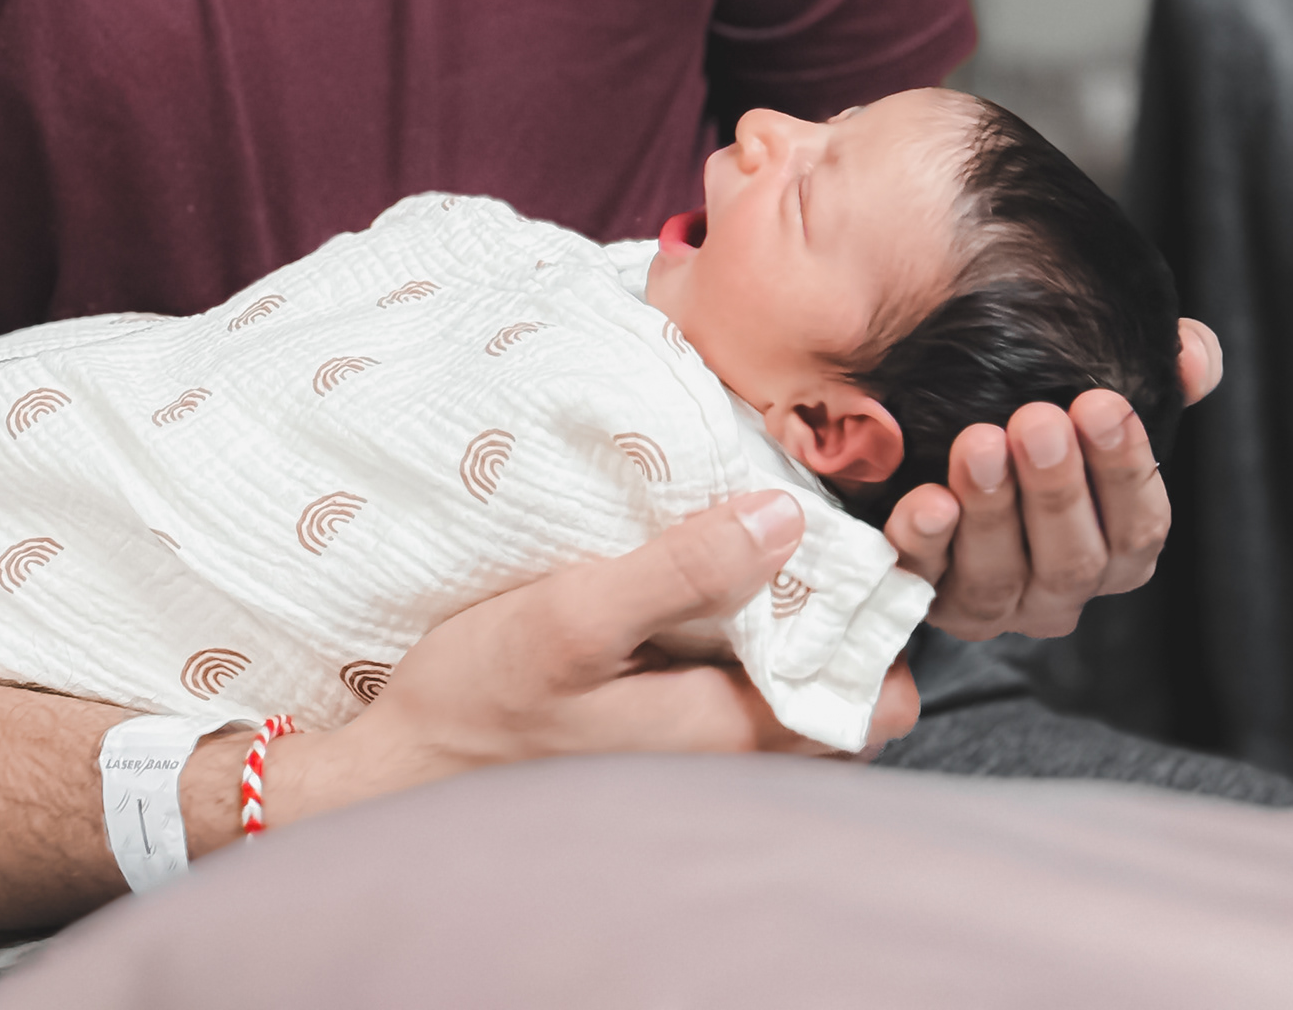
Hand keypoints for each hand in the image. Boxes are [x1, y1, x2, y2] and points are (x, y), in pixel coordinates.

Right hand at [263, 491, 917, 835]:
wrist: (404, 774)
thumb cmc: (481, 698)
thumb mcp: (572, 615)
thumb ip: (680, 570)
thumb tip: (784, 518)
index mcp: (729, 732)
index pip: (873, 698)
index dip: (888, 621)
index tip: (875, 542)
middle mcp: (731, 761)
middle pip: (845, 697)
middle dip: (853, 618)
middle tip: (831, 527)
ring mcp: (697, 760)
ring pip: (795, 698)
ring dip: (801, 627)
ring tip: (778, 543)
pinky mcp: (659, 744)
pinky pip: (742, 696)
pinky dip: (750, 643)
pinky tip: (713, 585)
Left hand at [884, 316, 1222, 640]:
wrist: (921, 430)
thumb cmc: (1028, 414)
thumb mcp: (1089, 388)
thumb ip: (1159, 371)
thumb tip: (1194, 356)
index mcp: (1114, 547)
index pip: (1140, 527)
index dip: (1126, 470)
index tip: (1101, 405)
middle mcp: (1058, 587)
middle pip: (1072, 559)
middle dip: (1056, 490)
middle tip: (1037, 422)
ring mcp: (991, 600)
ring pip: (999, 575)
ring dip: (991, 509)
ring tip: (978, 444)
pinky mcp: (923, 592)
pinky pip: (923, 578)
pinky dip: (925, 541)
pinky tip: (926, 501)